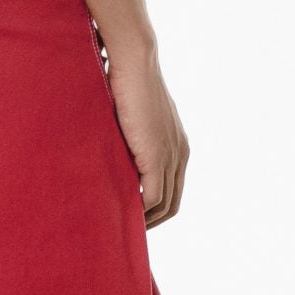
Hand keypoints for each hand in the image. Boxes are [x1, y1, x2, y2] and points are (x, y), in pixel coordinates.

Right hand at [104, 41, 188, 227]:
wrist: (135, 64)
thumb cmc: (127, 83)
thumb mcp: (134, 118)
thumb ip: (132, 139)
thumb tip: (113, 150)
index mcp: (178, 146)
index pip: (173, 191)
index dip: (156, 210)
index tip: (134, 218)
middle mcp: (180, 154)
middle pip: (172, 204)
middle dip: (152, 222)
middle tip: (126, 229)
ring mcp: (171, 156)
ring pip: (164, 205)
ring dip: (144, 221)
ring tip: (120, 226)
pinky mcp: (156, 157)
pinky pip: (151, 197)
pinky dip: (139, 211)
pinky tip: (120, 213)